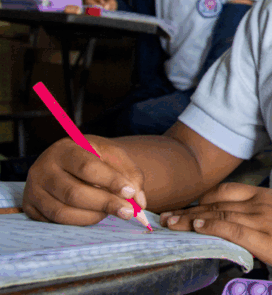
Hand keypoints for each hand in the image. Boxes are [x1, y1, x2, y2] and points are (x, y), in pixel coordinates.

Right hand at [23, 136, 146, 225]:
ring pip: (63, 212)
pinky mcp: (30, 208)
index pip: (87, 167)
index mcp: (65, 149)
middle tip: (129, 211)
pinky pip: (55, 223)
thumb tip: (140, 201)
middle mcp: (43, 169)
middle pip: (74, 193)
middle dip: (105, 204)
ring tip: (112, 212)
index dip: (110, 181)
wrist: (67, 161)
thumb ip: (130, 174)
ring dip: (93, 216)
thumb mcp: (112, 155)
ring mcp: (33, 190)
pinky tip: (94, 216)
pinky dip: (79, 222)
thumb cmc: (93, 157)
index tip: (130, 192)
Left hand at [160, 183, 271, 275]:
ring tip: (169, 223)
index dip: (201, 199)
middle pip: (216, 202)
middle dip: (187, 210)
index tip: (183, 207)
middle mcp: (261, 204)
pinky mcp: (266, 238)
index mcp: (267, 197)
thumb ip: (268, 222)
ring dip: (189, 219)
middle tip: (165, 215)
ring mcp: (263, 220)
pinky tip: (197, 227)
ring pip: (218, 213)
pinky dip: (211, 226)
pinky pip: (232, 228)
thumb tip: (250, 235)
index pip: (226, 192)